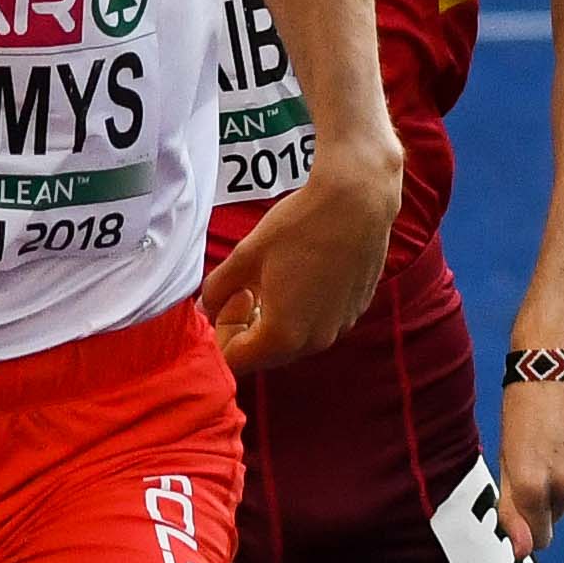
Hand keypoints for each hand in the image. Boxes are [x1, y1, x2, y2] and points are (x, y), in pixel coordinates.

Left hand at [200, 142, 399, 371]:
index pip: (236, 360)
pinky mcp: (355, 311)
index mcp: (282, 335)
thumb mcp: (245, 255)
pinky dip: (302, 310)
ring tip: (276, 278)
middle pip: (267, 355)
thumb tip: (206, 306)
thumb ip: (217, 289)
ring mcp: (339, 328)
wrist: (358, 202)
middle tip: (248, 287)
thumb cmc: (300, 226)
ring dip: (275, 319)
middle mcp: (315, 341)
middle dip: (248, 328)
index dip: (223, 331)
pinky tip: (303, 272)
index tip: (232, 294)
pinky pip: (318, 323)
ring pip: (294, 340)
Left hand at [493, 366, 563, 558]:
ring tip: (562, 432)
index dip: (530, 528)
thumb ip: (512, 504)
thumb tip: (521, 550)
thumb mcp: (507, 450)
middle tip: (539, 451)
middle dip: (548, 493)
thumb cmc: (526, 399)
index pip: (537, 537)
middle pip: (558, 512)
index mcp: (532, 484)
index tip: (526, 512)